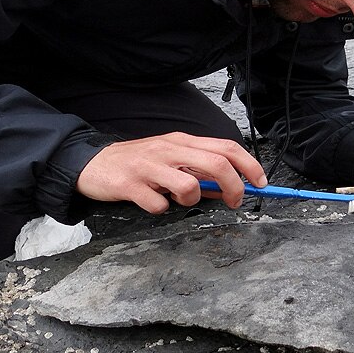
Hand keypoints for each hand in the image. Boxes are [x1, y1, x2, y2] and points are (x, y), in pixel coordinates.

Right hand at [76, 132, 266, 213]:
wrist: (92, 164)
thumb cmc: (136, 164)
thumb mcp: (170, 161)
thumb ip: (199, 173)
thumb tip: (229, 189)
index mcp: (181, 142)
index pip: (226, 147)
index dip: (249, 165)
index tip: (261, 183)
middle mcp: (168, 150)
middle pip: (216, 163)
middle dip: (235, 187)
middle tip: (234, 202)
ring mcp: (149, 166)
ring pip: (189, 186)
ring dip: (191, 201)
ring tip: (176, 199)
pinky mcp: (131, 184)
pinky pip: (158, 205)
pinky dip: (159, 209)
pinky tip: (150, 202)